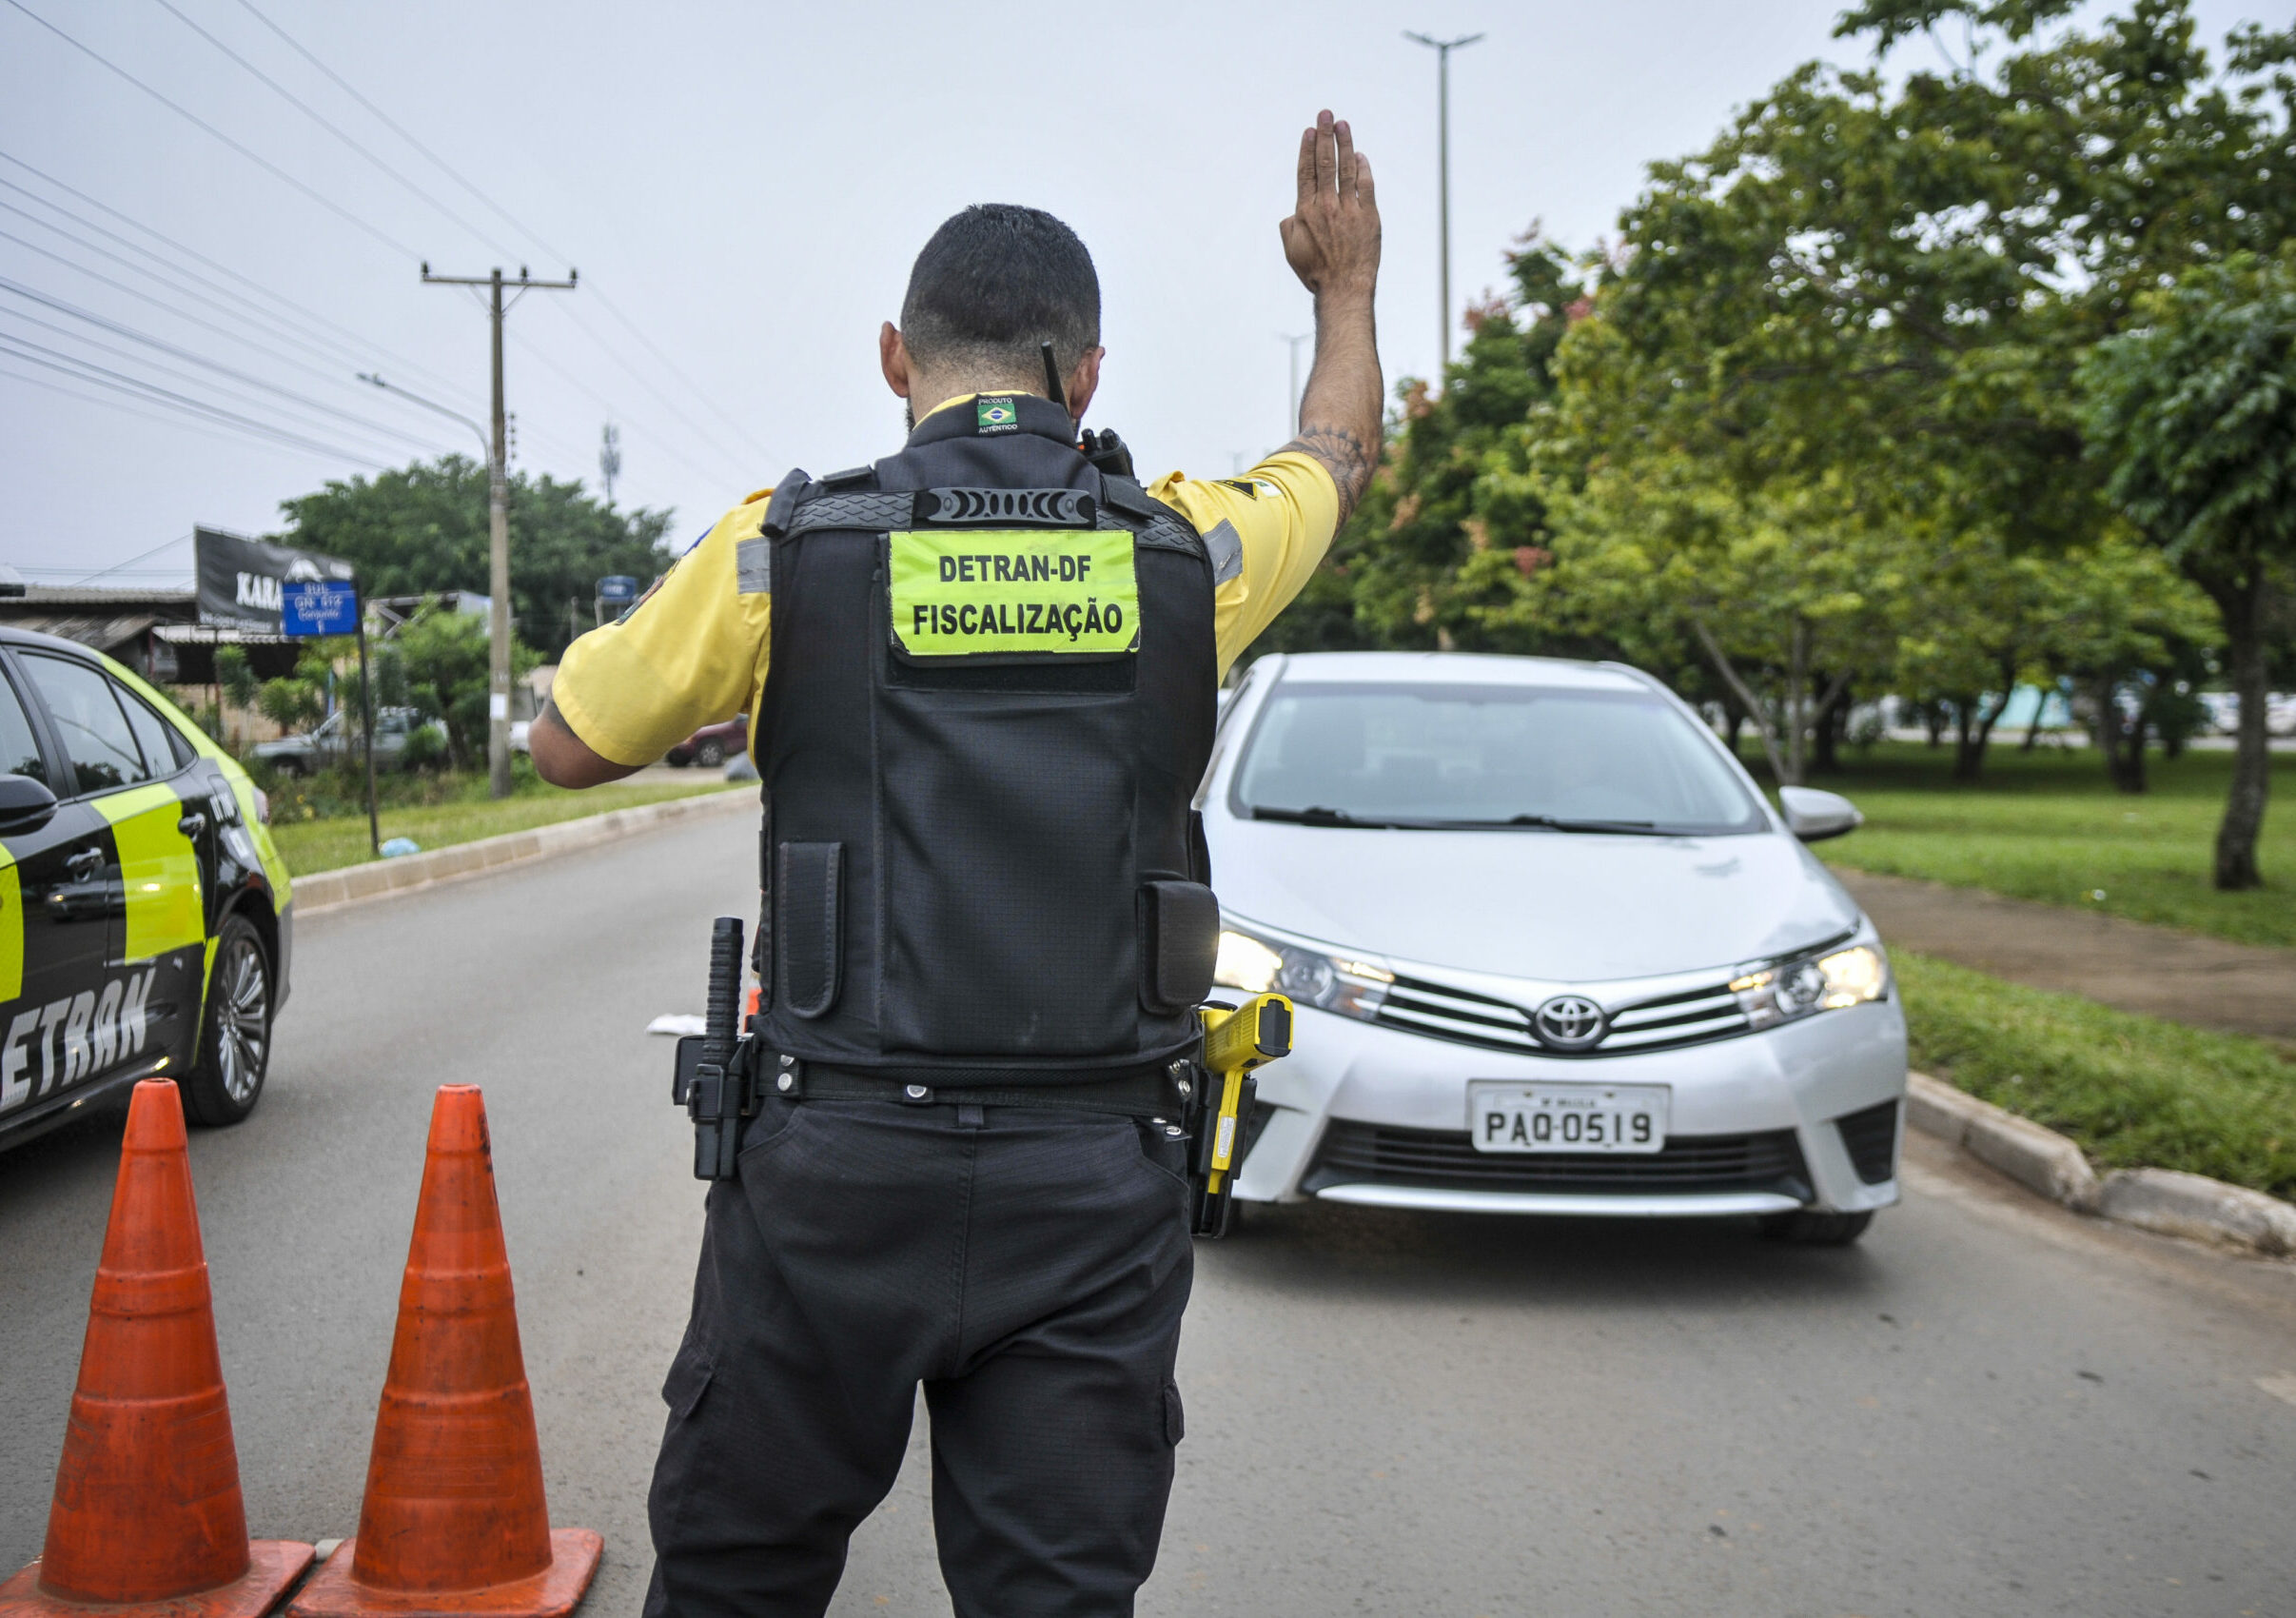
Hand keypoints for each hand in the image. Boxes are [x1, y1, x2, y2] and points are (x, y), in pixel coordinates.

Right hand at [1280, 111, 1379, 302]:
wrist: (1344, 288)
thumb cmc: (1316, 273)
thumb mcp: (1292, 251)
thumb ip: (1289, 227)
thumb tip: (1293, 213)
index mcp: (1305, 212)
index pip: (1305, 172)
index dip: (1307, 148)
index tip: (1309, 131)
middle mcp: (1326, 206)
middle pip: (1324, 163)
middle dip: (1324, 135)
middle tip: (1326, 114)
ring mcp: (1349, 210)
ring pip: (1346, 169)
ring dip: (1344, 144)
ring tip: (1343, 124)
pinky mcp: (1369, 216)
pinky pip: (1366, 186)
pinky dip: (1363, 169)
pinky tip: (1361, 156)